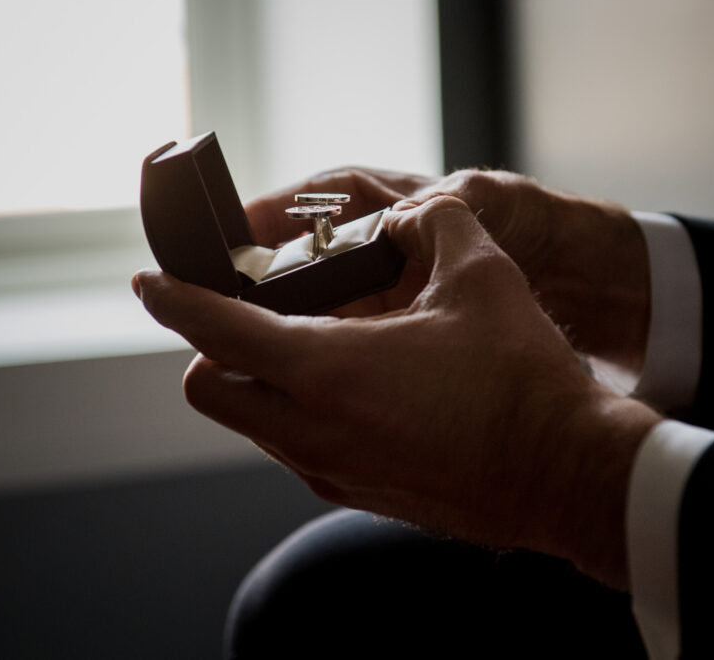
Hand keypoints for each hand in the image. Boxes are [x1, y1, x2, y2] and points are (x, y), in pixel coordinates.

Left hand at [134, 196, 660, 589]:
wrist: (565, 473)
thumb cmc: (523, 380)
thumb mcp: (482, 274)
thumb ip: (433, 224)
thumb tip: (409, 218)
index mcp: (328, 372)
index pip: (215, 330)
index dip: (173, 300)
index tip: (148, 283)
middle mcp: (314, 431)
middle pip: (209, 390)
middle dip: (210, 350)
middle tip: (249, 317)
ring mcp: (333, 471)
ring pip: (253, 426)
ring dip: (260, 383)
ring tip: (317, 348)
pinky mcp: (360, 494)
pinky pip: (298, 450)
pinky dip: (300, 415)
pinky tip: (360, 391)